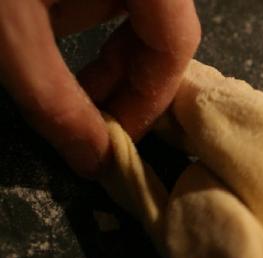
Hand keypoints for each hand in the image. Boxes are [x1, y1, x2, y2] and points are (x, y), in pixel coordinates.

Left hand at [0, 0, 200, 176]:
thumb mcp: (8, 33)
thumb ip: (56, 103)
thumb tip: (95, 166)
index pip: (175, 43)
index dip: (150, 101)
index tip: (116, 145)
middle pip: (161, 30)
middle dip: (124, 80)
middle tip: (89, 121)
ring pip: (133, 12)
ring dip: (101, 53)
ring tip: (55, 75)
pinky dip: (78, 18)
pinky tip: (42, 28)